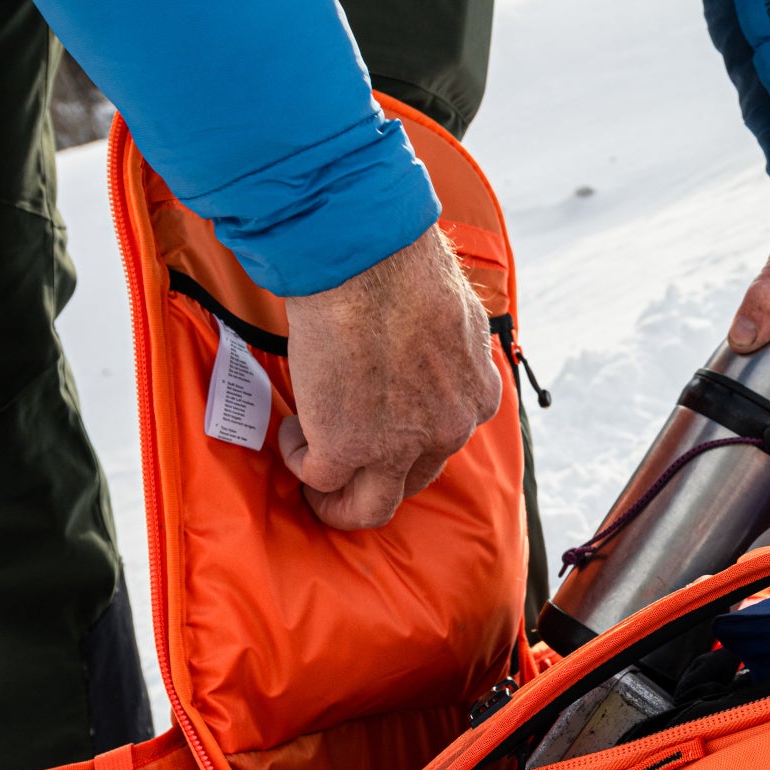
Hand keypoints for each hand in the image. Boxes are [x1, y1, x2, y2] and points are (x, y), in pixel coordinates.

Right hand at [277, 227, 503, 529]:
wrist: (367, 262)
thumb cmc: (404, 268)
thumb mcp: (455, 316)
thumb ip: (447, 349)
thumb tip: (426, 347)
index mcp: (478, 397)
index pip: (447, 438)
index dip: (410, 437)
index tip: (381, 424)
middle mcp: (448, 430)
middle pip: (414, 480)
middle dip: (379, 476)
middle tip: (346, 465)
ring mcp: (399, 446)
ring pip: (372, 506)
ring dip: (340, 502)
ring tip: (314, 484)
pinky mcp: (347, 448)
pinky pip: (319, 476)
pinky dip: (300, 459)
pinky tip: (292, 432)